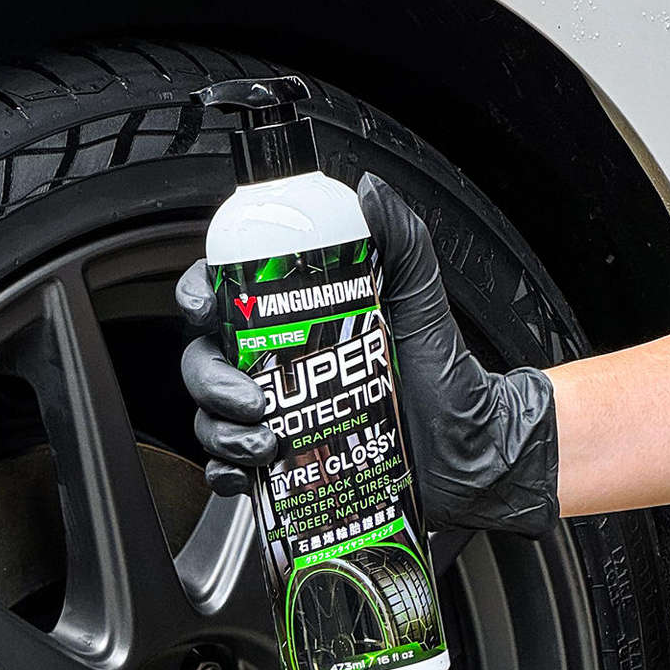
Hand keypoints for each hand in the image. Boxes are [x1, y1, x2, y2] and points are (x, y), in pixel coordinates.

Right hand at [176, 172, 558, 534]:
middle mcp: (277, 367)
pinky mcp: (280, 465)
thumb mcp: (424, 307)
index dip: (197, 296)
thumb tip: (370, 193)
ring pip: (210, 416)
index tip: (204, 308)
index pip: (226, 298)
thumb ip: (403, 244)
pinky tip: (243, 476)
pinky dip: (225, 473)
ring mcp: (275, 417)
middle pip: (206, 360)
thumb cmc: (447, 381)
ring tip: (267, 444)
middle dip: (212, 380)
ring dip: (222, 431)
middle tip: (254, 399)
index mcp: (295, 321)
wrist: (472, 457)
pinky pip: (229, 466)